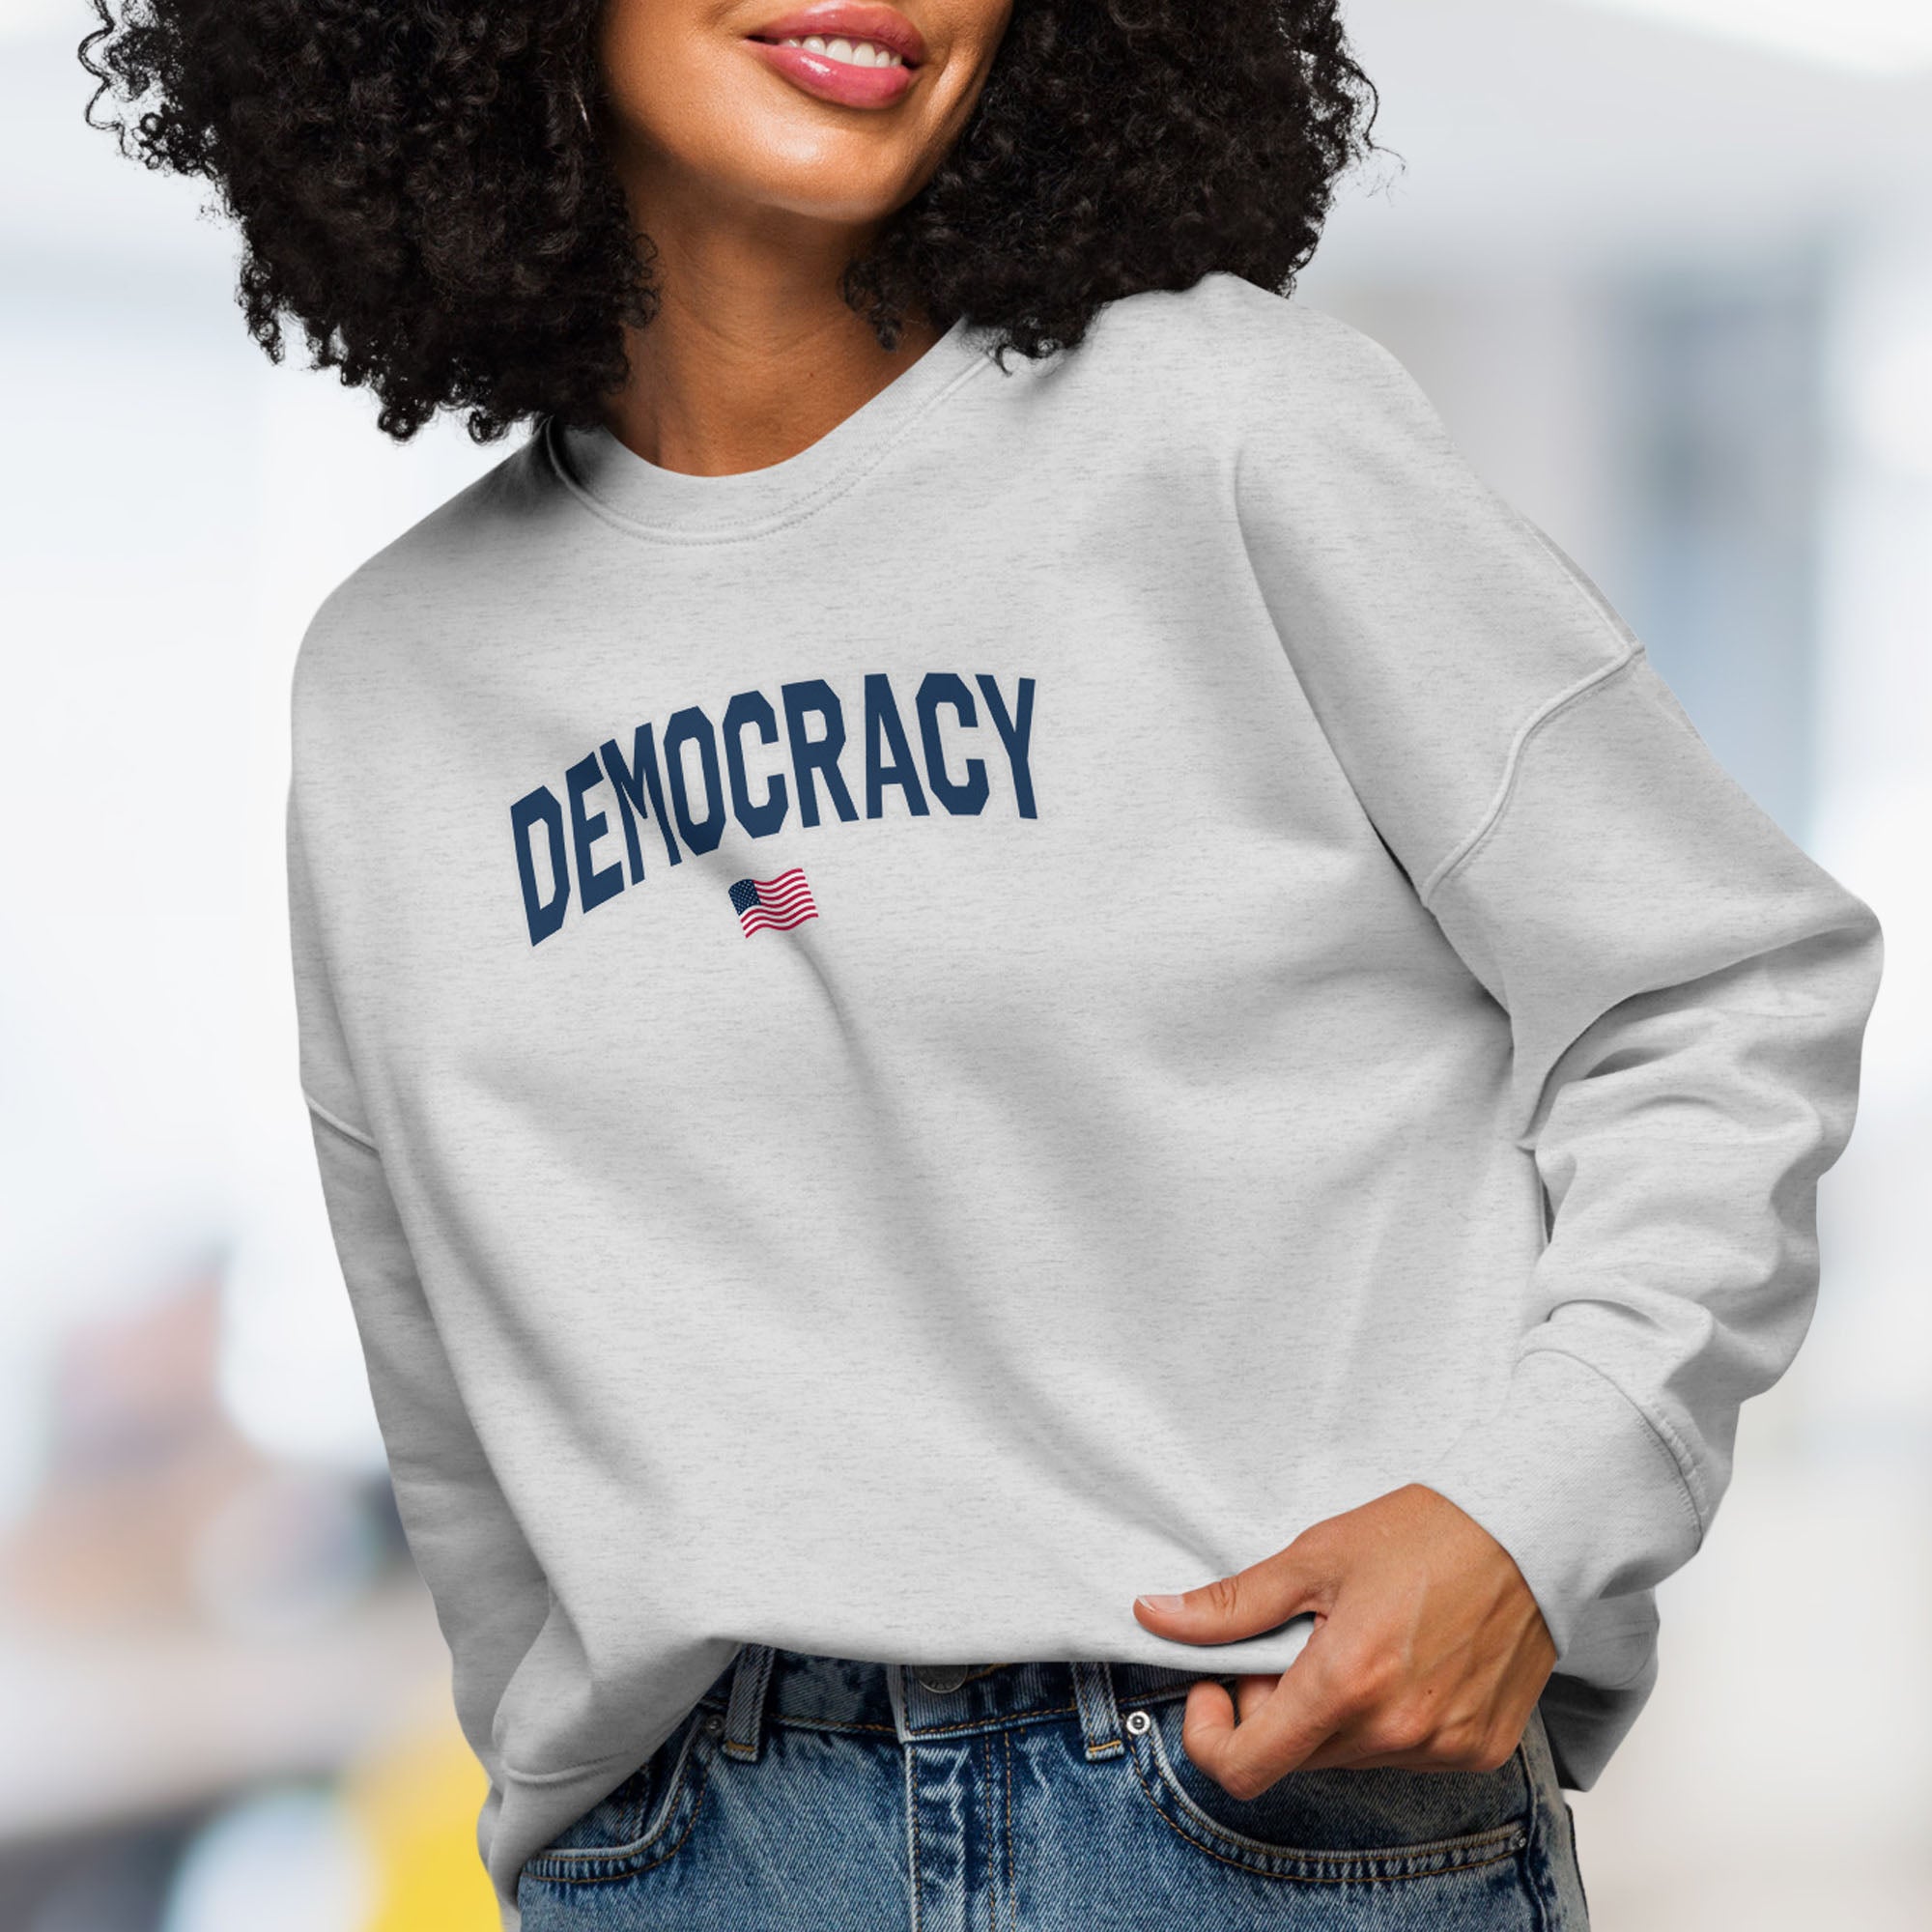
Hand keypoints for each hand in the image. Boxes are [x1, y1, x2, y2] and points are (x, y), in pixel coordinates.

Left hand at [1131, 1484, 1555, 1799]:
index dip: (1212, 1734)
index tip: (1215, 1685)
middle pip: (1295, 1756)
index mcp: (1345, 1685)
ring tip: (1356, 1639)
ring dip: (1330, 1713)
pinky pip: (1404, 1754)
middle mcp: (1397, 1733)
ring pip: (1347, 1756)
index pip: (1246, 1768)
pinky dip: (1385, 1718)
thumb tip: (1154, 1617)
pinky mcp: (1481, 1750)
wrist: (1530, 1529)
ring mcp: (1443, 1749)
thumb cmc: (1424, 1533)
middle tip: (1293, 1638)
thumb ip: (1231, 1604)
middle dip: (1273, 1706)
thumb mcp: (1313, 1556)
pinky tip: (1404, 1658)